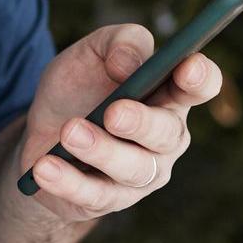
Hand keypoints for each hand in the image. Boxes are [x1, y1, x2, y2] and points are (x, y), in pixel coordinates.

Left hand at [16, 23, 222, 223]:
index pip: (201, 86)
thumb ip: (118, 42)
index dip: (201, 78)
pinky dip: (68, 181)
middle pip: (167, 134)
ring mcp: (142, 174)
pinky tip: (45, 168)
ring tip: (68, 131)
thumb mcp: (92, 51)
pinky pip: (94, 195)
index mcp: (170, 94)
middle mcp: (166, 138)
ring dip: (100, 150)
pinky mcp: (108, 200)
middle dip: (141, 123)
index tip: (187, 66)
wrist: (41, 130)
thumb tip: (128, 64)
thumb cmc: (80, 86)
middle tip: (113, 112)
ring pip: (132, 169)